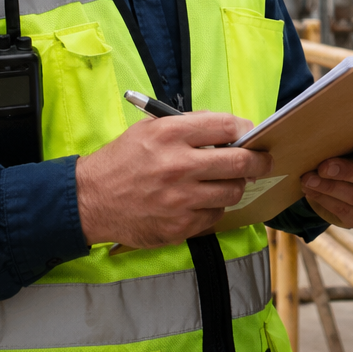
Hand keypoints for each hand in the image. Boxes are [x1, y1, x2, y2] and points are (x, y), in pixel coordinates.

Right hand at [75, 113, 273, 248]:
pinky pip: (214, 216)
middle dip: (258, 160)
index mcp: (170, 134)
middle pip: (240, 162)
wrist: (89, 200)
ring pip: (231, 192)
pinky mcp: (178, 226)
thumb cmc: (122, 161)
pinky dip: (213, 208)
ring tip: (226, 181)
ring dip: (234, 186)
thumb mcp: (149, 129)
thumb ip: (188, 126)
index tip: (249, 133)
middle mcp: (178, 165)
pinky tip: (201, 201)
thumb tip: (229, 128)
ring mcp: (180, 199)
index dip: (245, 129)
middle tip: (263, 161)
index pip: (228, 126)